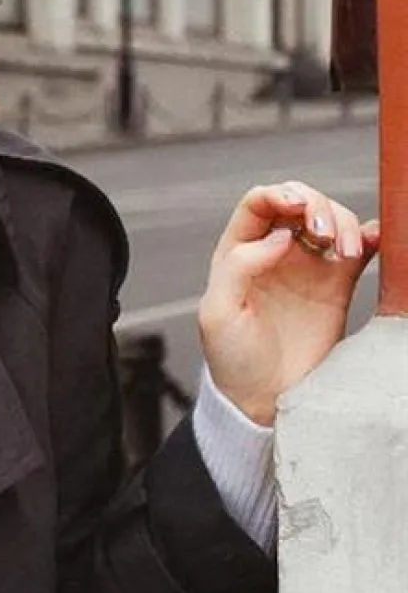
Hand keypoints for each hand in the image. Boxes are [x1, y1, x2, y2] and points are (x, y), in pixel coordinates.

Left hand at [198, 181, 378, 425]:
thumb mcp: (218, 313)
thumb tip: (280, 236)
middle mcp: (274, 251)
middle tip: (323, 234)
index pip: (259, 202)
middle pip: (300, 203)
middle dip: (316, 205)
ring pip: (331, 220)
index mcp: (238, 250)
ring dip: (343, 223)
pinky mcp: (337, 286)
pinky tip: (374, 240)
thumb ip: (239, 267)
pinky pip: (358, 249)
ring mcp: (307, 266)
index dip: (279, 194)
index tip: (297, 208)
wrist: (263, 397)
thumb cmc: (231, 357)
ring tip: (346, 252)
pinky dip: (370, 236)